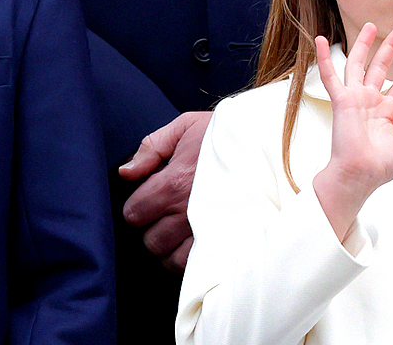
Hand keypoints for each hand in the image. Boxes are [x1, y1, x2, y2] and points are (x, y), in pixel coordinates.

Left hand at [119, 109, 212, 271]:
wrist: (266, 140)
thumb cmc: (225, 133)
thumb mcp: (185, 126)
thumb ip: (151, 147)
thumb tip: (126, 172)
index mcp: (173, 182)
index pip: (134, 214)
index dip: (136, 208)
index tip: (148, 200)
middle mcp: (187, 211)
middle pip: (151, 241)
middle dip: (152, 230)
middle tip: (165, 215)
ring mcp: (208, 230)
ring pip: (171, 259)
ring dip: (171, 248)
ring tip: (179, 231)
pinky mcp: (227, 241)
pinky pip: (197, 266)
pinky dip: (191, 259)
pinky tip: (195, 242)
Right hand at [309, 23, 392, 242]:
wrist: (360, 175)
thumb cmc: (379, 166)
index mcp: (387, 112)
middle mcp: (370, 102)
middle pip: (381, 66)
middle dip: (391, 46)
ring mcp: (355, 99)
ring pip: (358, 64)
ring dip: (363, 44)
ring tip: (369, 26)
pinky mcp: (341, 101)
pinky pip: (331, 76)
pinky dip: (325, 59)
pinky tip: (321, 42)